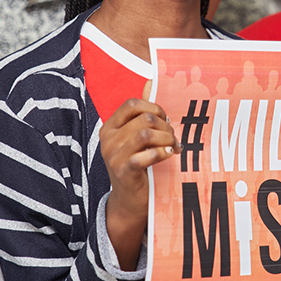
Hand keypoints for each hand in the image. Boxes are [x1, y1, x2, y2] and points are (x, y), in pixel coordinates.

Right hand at [100, 81, 179, 269]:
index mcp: (110, 127)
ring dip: (167, 138)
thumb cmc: (137, 163)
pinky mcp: (123, 171)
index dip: (154, 107)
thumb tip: (150, 80)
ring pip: (147, 133)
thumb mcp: (136, 136)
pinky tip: (170, 154)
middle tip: (173, 137)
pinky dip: (162, 152)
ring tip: (173, 146)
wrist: (129, 200)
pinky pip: (146, 155)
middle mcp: (108, 139)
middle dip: (165, 126)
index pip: (132, 103)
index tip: (165, 119)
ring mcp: (113, 155)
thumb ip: (143, 112)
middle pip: (144, 118)